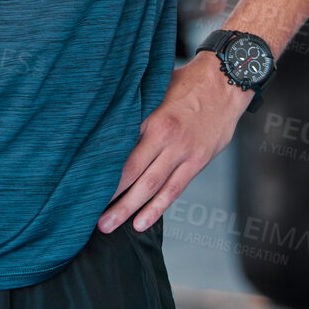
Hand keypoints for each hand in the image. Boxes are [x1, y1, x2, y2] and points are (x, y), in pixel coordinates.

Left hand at [96, 52, 252, 233]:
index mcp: (150, 117)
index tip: (83, 184)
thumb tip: (106, 125)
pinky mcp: (197, 162)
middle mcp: (165, 137)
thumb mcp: (155, 89)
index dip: (101, 170)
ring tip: (109, 225)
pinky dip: (157, 208)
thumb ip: (136, 110)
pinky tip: (141, 223)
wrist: (225, 83)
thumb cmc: (186, 83)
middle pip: (132, 173)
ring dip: (129, 209)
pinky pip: (174, 190)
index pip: (120, 150)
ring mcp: (183, 152)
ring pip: (152, 187)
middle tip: (91, 216)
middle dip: (111, 197)